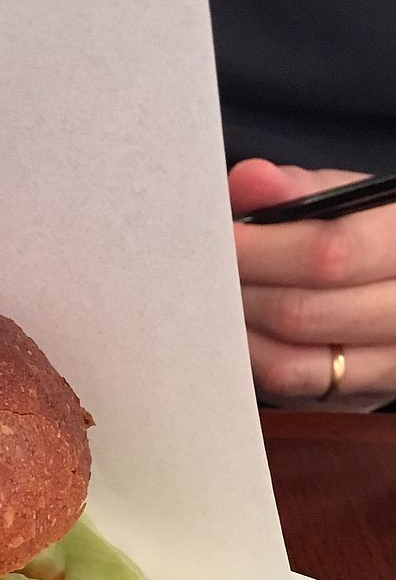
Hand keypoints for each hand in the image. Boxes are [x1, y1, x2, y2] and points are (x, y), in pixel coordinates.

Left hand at [230, 159, 395, 404]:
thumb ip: (296, 189)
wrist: (393, 289)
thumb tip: (248, 181)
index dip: (260, 250)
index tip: (217, 242)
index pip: (329, 254)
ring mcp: (386, 364)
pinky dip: (252, 361)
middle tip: (203, 277)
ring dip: (238, 332)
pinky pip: (290, 390)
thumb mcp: (343, 201)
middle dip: (241, 293)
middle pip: (302, 315)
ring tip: (214, 303)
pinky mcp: (355, 398)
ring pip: (290, 363)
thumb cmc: (361, 236)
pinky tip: (236, 334)